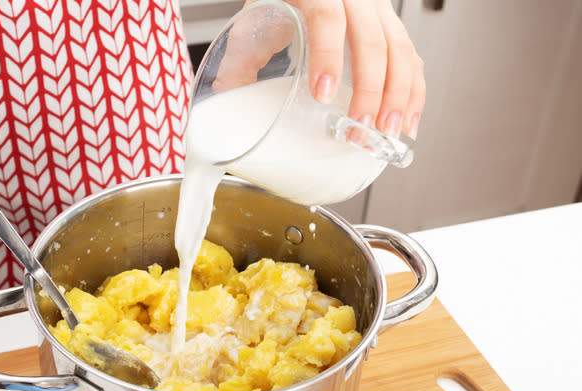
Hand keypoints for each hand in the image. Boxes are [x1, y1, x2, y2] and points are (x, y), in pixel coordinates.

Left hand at [213, 0, 425, 139]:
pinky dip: (414, 92)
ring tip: (388, 132)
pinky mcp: (391, 29)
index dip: (328, 57)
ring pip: (401, 50)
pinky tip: (407, 122)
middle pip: (373, 41)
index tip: (322, 94)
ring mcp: (378, 12)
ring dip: (399, 96)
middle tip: (360, 127)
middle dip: (371, 90)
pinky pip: (412, 59)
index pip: (328, 18)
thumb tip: (224, 93)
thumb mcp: (257, 15)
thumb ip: (242, 53)